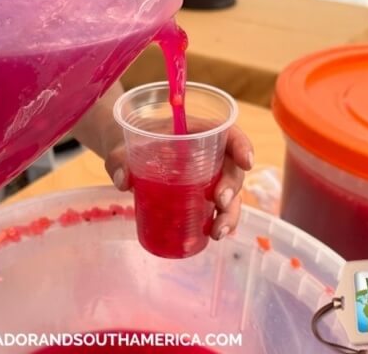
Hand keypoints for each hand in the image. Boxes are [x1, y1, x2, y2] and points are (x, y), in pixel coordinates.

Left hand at [104, 125, 253, 240]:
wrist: (126, 157)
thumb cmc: (131, 143)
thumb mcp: (122, 147)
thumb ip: (120, 159)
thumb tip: (123, 180)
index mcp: (197, 131)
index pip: (229, 133)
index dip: (242, 146)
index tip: (247, 162)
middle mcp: (209, 155)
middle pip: (232, 168)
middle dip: (232, 187)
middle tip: (219, 202)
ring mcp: (207, 177)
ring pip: (229, 194)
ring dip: (230, 214)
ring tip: (217, 232)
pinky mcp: (200, 197)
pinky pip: (217, 209)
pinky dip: (218, 222)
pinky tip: (211, 236)